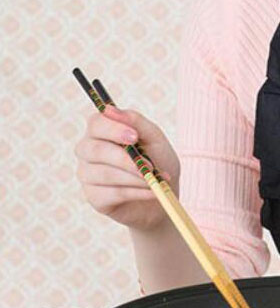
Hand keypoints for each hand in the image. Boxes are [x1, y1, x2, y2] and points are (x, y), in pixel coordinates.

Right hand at [74, 104, 180, 231]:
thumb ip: (135, 121)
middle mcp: (88, 150)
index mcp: (102, 131)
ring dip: (135, 177)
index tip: (134, 137)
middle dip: (124, 158)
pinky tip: (152, 191)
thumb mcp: (154, 138)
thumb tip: (110, 109)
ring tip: (155, 180)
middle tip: (149, 165)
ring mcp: (88, 175)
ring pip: (104, 173)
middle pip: (95, 150)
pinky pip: (112, 193)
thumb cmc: (157, 161)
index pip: (95, 123)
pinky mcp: (94, 197)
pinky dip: (136, 192)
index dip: (112, 129)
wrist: (163, 195)